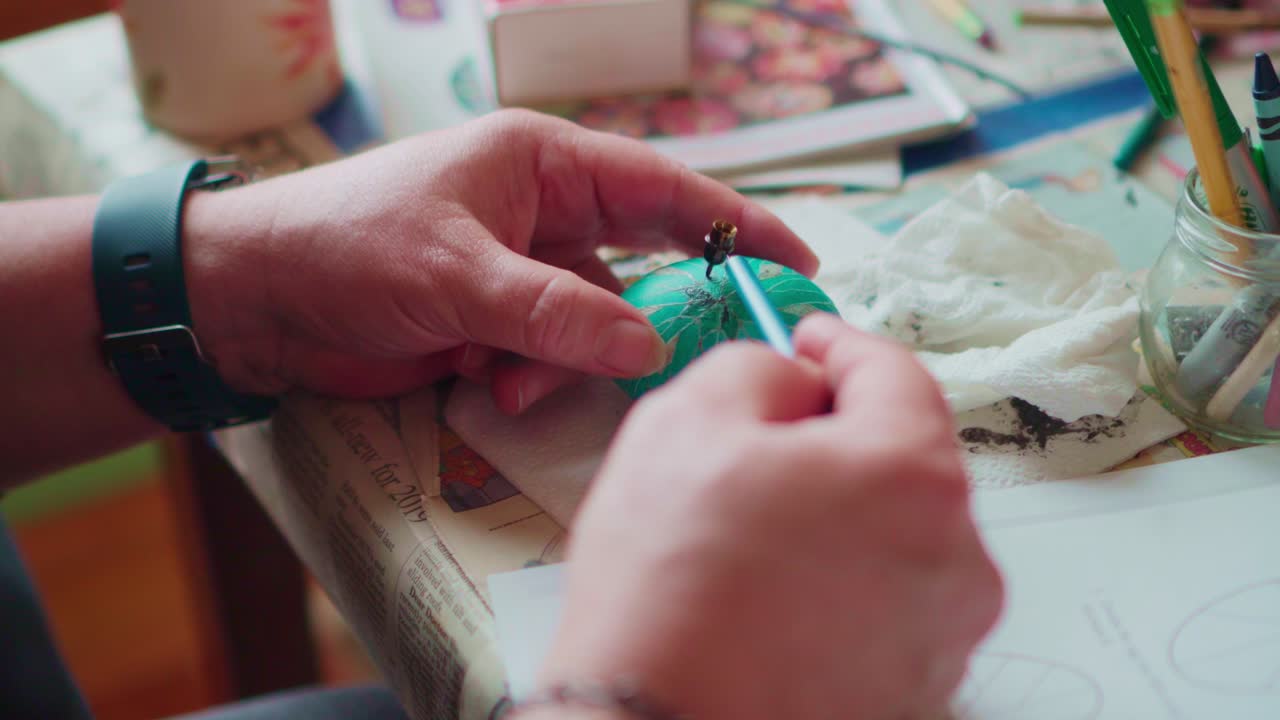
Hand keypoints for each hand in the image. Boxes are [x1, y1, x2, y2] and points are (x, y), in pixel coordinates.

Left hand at [182, 110, 816, 411]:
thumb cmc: (347, 247)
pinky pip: (547, 353)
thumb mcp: (457, 276)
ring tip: (505, 378)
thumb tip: (651, 347)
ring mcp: (519, 268)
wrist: (251, 299)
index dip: (734, 226)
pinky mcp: (493, 319)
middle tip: (701, 356)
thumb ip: (556, 313)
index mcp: (541, 163)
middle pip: (635, 264)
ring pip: (590, 324)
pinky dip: (527, 377)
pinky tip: (482, 386)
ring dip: (562, 359)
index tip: (795, 264)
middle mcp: (541, 210)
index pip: (662, 189)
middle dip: (650, 313)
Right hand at [536, 314, 1002, 719]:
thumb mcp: (687, 420)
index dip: (839, 344)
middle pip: (902, 456)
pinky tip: (769, 593)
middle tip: (761, 441)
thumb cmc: (668, 589)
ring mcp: (941, 633)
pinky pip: (884, 602)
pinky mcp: (914, 688)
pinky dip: (839, 581)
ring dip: (839, 513)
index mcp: (912, 473)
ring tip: (751, 535)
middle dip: (836, 436)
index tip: (808, 340)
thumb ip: (759, 367)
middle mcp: (955, 557)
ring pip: (895, 532)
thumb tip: (793, 381)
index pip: (892, 371)